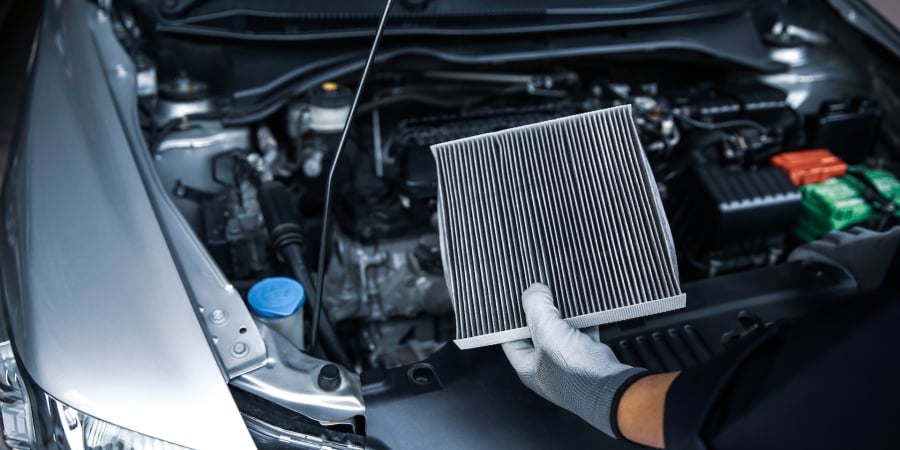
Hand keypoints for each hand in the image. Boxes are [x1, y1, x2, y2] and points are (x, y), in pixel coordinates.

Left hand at [503, 283, 646, 437]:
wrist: (611, 388)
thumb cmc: (575, 373)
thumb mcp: (547, 332)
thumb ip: (537, 307)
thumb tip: (533, 290)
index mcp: (527, 366)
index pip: (510, 339)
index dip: (511, 319)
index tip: (515, 301)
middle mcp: (545, 366)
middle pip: (536, 333)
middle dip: (540, 313)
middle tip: (541, 294)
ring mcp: (567, 362)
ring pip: (560, 332)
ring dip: (562, 315)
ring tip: (560, 297)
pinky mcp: (588, 357)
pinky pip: (582, 333)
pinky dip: (583, 321)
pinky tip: (584, 308)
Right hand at [789, 226, 899, 291]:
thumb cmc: (887, 273)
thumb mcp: (861, 292)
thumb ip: (843, 299)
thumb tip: (830, 314)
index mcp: (840, 254)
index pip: (809, 248)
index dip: (797, 253)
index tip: (792, 258)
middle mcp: (851, 242)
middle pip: (827, 237)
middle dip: (818, 244)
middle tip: (815, 255)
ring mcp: (868, 236)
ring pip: (847, 233)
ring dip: (839, 239)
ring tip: (838, 247)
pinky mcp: (885, 236)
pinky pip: (867, 233)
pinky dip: (861, 237)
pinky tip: (865, 242)